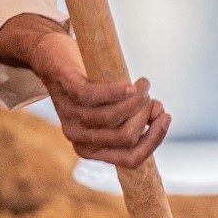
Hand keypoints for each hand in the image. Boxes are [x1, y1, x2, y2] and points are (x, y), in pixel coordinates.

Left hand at [30, 30, 170, 169]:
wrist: (52, 58)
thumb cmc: (89, 85)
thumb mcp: (113, 107)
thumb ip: (135, 116)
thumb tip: (160, 114)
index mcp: (91, 149)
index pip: (131, 159)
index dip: (154, 140)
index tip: (166, 117)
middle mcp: (79, 138)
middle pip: (127, 137)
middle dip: (146, 115)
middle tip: (148, 95)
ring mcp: (70, 115)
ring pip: (114, 118)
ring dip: (138, 100)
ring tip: (143, 84)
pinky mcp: (67, 90)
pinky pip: (95, 97)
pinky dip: (118, 92)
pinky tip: (132, 85)